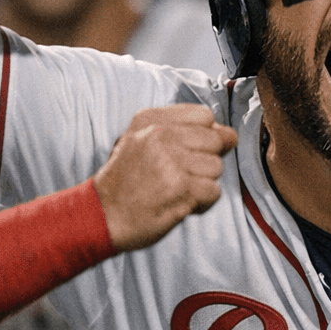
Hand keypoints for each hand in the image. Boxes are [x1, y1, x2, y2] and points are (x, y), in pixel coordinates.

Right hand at [92, 105, 238, 250]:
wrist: (102, 214)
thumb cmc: (125, 180)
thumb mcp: (139, 140)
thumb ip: (179, 130)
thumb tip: (228, 134)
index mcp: (151, 119)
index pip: (204, 115)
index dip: (205, 135)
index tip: (190, 150)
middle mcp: (160, 135)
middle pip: (215, 140)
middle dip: (205, 161)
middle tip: (181, 174)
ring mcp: (171, 160)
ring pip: (216, 167)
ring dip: (203, 183)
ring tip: (177, 189)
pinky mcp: (180, 187)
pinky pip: (214, 191)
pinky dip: (202, 202)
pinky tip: (181, 202)